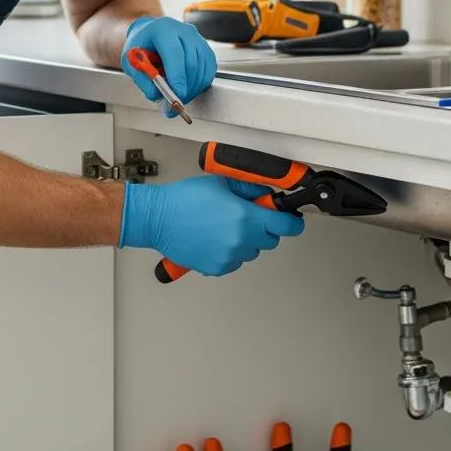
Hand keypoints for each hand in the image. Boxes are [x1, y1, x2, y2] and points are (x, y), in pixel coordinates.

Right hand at [119, 174, 304, 275]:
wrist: (159, 218)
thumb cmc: (184, 199)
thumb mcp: (222, 183)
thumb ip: (250, 189)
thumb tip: (267, 195)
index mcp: (246, 218)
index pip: (286, 226)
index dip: (292, 221)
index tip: (291, 220)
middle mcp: (241, 240)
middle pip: (270, 240)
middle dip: (264, 228)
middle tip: (248, 217)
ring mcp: (229, 257)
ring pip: (252, 252)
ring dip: (246, 241)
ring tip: (224, 227)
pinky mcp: (217, 268)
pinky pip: (234, 261)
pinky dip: (230, 252)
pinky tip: (215, 238)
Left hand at [121, 15, 216, 114]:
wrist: (151, 34)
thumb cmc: (141, 45)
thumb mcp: (131, 61)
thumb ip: (142, 78)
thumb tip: (158, 95)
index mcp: (161, 28)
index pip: (174, 53)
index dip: (177, 76)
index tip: (177, 94)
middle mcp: (182, 30)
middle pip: (191, 62)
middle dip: (186, 87)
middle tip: (176, 103)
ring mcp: (196, 38)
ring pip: (202, 67)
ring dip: (193, 88)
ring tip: (179, 97)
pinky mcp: (205, 47)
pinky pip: (209, 69)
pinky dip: (200, 83)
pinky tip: (189, 88)